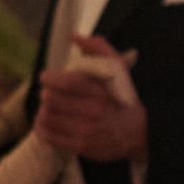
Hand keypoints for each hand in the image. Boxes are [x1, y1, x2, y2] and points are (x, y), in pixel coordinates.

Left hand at [35, 35, 146, 163]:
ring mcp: (87, 131)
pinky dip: (42, 128)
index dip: (51, 79)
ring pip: (48, 117)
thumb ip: (99, 49)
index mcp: (102, 91)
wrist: (141, 135)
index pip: (68, 83)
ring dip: (43, 111)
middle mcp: (94, 111)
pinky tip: (47, 122)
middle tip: (49, 94)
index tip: (46, 77)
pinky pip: (49, 136)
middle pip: (53, 100)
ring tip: (48, 108)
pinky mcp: (81, 146)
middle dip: (47, 94)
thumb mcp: (120, 72)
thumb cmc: (125, 100)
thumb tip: (75, 36)